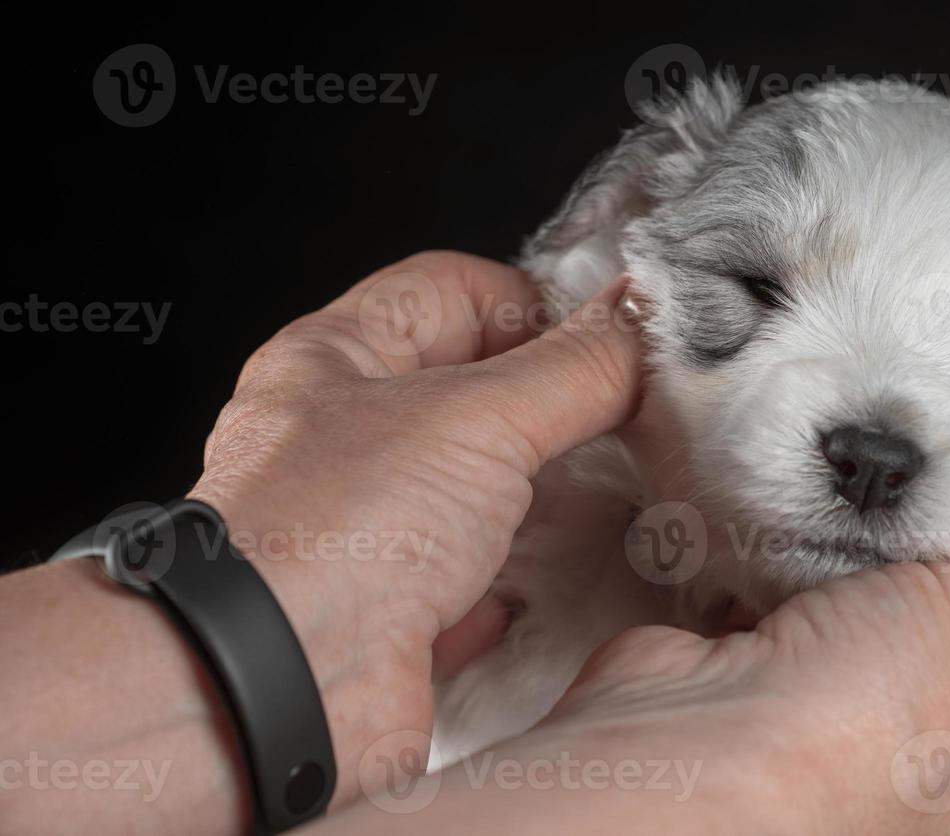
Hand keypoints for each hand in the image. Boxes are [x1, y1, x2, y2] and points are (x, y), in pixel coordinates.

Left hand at [186, 251, 643, 800]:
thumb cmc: (330, 534)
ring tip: (598, 494)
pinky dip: (506, 584)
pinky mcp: (390, 614)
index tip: (605, 333)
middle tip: (618, 411)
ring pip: (475, 490)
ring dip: (537, 498)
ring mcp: (367, 528)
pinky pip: (469, 582)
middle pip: (470, 391)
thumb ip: (575, 367)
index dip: (531, 301)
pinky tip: (531, 587)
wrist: (277, 691)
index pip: (450, 290)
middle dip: (548, 404)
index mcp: (336, 359)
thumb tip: (640, 321)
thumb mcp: (478, 418)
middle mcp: (343, 438)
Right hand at [435, 441, 949, 835]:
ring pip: (892, 610)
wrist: (689, 759)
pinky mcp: (768, 683)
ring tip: (889, 499)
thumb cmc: (848, 752)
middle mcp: (937, 777)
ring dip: (885, 552)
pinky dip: (808, 558)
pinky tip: (811, 526)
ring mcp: (846, 730)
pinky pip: (808, 600)